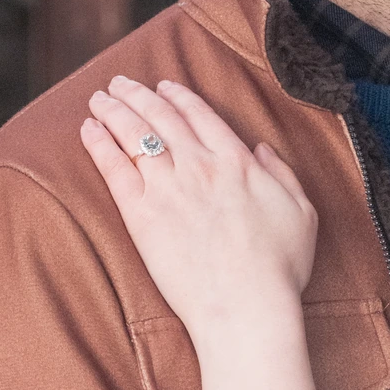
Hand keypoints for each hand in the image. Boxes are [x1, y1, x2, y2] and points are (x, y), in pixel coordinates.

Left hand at [81, 75, 316, 340]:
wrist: (246, 306)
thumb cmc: (279, 268)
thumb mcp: (302, 212)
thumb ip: (281, 173)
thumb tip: (261, 148)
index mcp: (238, 161)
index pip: (200, 115)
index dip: (178, 96)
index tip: (164, 86)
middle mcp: (200, 165)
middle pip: (161, 117)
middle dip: (138, 94)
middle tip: (121, 83)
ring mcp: (168, 187)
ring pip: (134, 134)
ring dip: (114, 109)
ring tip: (99, 98)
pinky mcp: (141, 214)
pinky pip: (114, 167)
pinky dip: (99, 143)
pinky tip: (88, 128)